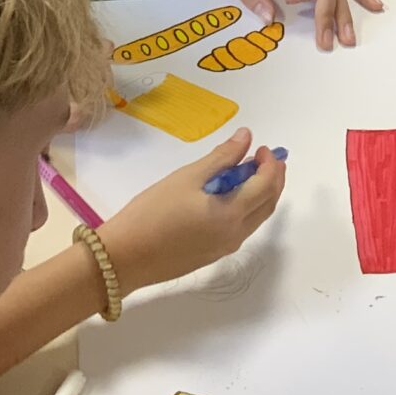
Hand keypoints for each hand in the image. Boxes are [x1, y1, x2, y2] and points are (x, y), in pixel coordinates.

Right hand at [98, 129, 285, 289]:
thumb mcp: (187, 177)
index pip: (266, 186)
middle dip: (272, 179)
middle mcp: (235, 235)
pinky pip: (240, 228)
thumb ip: (221, 158)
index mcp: (232, 214)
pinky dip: (244, 208)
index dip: (269, 164)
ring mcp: (225, 248)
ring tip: (245, 173)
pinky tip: (226, 195)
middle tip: (262, 158)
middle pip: (267, 205)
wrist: (124, 257)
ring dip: (259, 194)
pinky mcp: (212, 255)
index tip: (260, 148)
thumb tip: (246, 137)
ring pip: (255, 218)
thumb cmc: (153, 212)